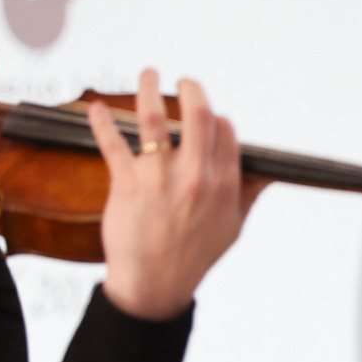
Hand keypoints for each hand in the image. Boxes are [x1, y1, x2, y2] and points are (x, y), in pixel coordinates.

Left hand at [88, 70, 262, 320]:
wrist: (155, 286)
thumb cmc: (193, 259)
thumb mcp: (233, 229)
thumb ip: (248, 196)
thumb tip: (265, 175)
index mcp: (223, 184)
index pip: (224, 131)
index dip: (217, 117)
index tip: (209, 114)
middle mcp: (194, 175)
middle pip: (197, 114)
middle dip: (191, 88)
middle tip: (183, 81)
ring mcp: (159, 178)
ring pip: (153, 118)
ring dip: (148, 88)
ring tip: (146, 75)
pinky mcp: (127, 185)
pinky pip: (113, 144)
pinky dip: (102, 122)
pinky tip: (96, 108)